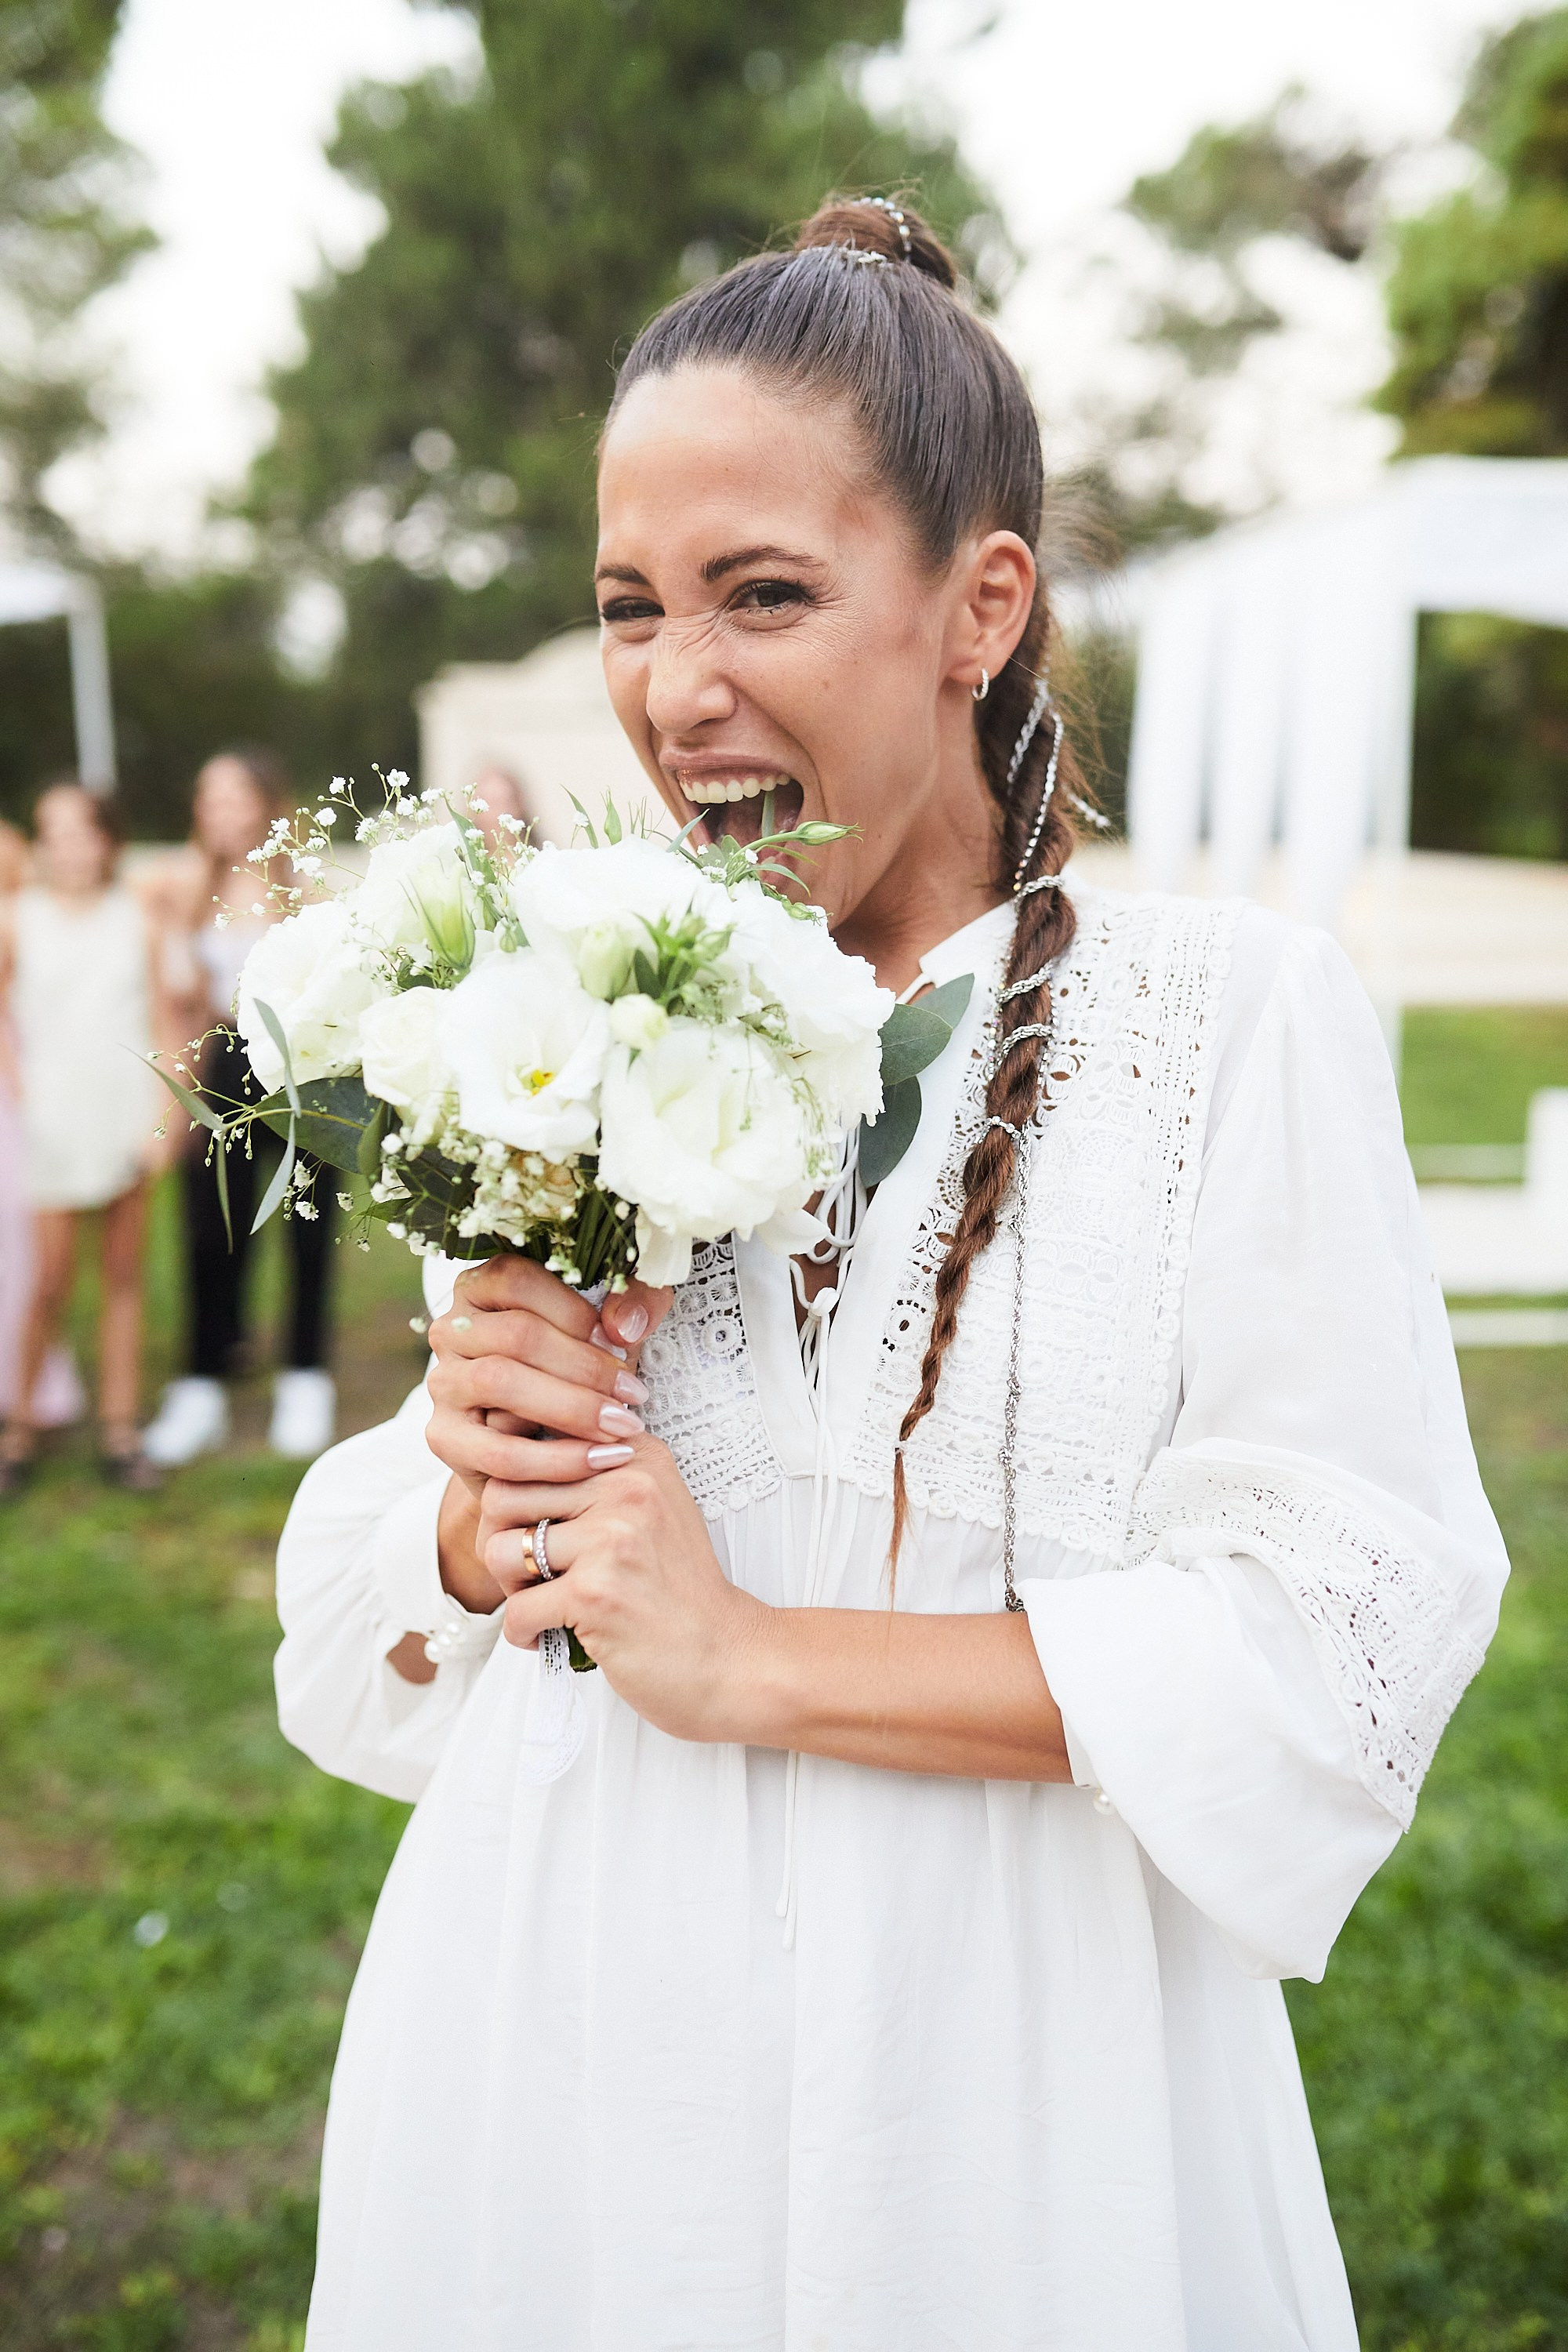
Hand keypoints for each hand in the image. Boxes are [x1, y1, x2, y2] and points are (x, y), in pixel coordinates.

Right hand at [427, 1257, 670, 1613]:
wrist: (549, 1438)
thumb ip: (633, 1303)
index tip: (625, 1344)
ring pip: (500, 1384)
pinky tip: (599, 1460)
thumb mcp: (614, 1323)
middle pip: (515, 1334)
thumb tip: (623, 1326)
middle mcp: (452, 1329)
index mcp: (483, 1286)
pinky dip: (555, 1459)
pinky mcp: (444, 1437)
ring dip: (571, 1408)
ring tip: (622, 1427)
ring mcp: (443, 1383)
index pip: (518, 1281)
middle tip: (635, 1395)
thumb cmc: (585, 1366)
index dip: (576, 1311)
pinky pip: (497, 1451)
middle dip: (584, 1366)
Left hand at [483, 1439, 768, 1745]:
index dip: (517, 1497)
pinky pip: (515, 1609)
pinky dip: (522, 1633)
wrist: (728, 1657)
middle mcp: (626, 1487)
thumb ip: (594, 1481)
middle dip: (501, 1541)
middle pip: (503, 1496)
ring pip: (498, 1550)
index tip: (538, 1530)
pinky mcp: (595, 1593)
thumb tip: (511, 1469)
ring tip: (542, 1602)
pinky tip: (551, 1635)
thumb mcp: (651, 1510)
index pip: (533, 1450)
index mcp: (636, 1458)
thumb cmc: (680, 1593)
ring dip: (509, 1587)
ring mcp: (611, 1539)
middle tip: (528, 1574)